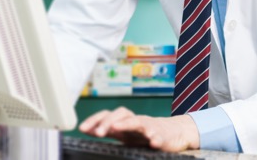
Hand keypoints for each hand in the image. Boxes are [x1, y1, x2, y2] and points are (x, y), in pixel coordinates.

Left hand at [79, 107, 199, 151]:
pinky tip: (152, 141)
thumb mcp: (124, 133)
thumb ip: (107, 131)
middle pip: (121, 114)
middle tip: (98, 132)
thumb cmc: (145, 134)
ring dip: (127, 124)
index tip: (82, 128)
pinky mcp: (163, 135)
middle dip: (107, 122)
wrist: (174, 133)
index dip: (95, 120)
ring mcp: (149, 127)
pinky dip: (155, 137)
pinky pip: (159, 135)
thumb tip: (86, 128)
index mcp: (124, 122)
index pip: (107, 115)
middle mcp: (135, 121)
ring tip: (116, 128)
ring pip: (139, 121)